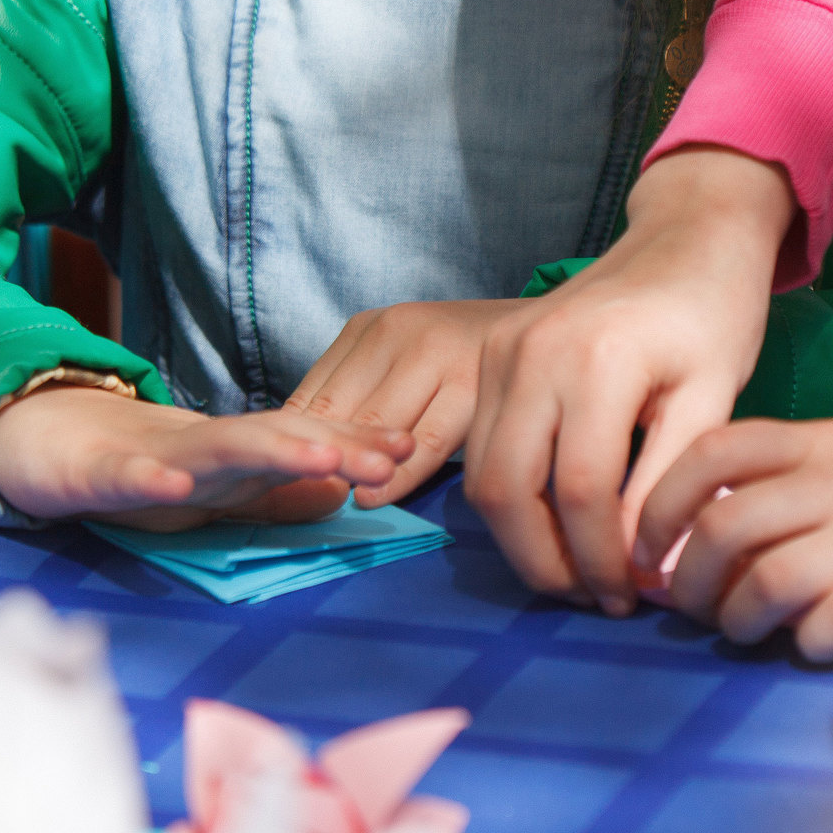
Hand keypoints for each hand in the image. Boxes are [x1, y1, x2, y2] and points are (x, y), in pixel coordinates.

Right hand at [0, 389, 414, 529]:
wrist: (38, 435)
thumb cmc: (136, 466)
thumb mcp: (214, 490)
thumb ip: (271, 494)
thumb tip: (338, 495)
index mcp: (234, 458)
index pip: (303, 445)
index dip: (355, 444)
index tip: (409, 447)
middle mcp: (203, 450)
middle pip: (275, 441)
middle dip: (333, 444)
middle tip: (388, 454)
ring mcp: (153, 457)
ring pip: (217, 450)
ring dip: (269, 451)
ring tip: (319, 456)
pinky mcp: (99, 472)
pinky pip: (128, 477)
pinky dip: (150, 478)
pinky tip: (173, 485)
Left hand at [287, 300, 515, 506]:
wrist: (547, 329)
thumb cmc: (463, 358)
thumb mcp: (401, 360)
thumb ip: (358, 395)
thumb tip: (304, 451)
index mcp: (371, 327)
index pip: (313, 394)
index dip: (295, 445)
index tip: (284, 485)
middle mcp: (401, 332)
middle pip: (341, 411)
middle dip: (320, 460)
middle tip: (301, 503)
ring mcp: (440, 354)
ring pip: (380, 426)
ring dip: (354, 469)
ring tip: (333, 505)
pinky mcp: (476, 384)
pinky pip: (426, 442)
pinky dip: (396, 475)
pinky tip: (375, 497)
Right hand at [467, 148, 793, 614]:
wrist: (683, 238)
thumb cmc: (712, 315)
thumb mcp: (712, 399)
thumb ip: (671, 485)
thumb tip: (646, 573)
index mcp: (598, 362)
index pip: (581, 491)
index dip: (602, 559)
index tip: (630, 595)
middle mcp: (532, 354)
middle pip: (509, 491)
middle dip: (546, 562)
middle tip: (593, 598)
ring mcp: (500, 352)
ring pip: (481, 477)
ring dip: (521, 538)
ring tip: (576, 570)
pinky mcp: (488, 355)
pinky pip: (479, 448)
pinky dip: (509, 498)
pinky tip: (554, 523)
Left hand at [632, 378, 832, 661]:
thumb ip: (797, 483)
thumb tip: (712, 533)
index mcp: (825, 441)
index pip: (712, 451)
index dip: (661, 504)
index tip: (650, 552)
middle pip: (725, 525)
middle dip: (691, 581)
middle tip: (697, 612)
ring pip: (773, 574)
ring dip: (742, 617)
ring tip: (750, 634)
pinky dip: (813, 639)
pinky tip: (818, 645)